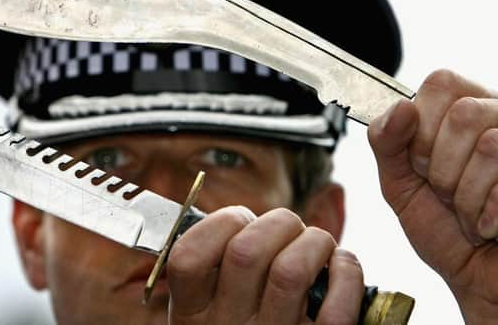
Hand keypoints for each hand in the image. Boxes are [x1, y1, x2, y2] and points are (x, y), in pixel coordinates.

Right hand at [166, 206, 363, 324]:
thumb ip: (212, 271)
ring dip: (314, 241)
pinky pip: (336, 309)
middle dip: (278, 222)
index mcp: (192, 314)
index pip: (188, 257)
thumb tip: (241, 219)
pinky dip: (346, 274)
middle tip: (289, 229)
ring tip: (317, 245)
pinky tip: (341, 267)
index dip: (220, 223)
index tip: (241, 222)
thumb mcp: (205, 310)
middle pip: (246, 251)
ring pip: (290, 270)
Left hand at [368, 69, 497, 323]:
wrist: (479, 280)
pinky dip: (487, 215)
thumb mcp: (400, 183)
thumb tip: (401, 107)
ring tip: (468, 211)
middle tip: (445, 193)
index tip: (420, 163)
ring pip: (490, 145)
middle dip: (440, 166)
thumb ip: (387, 142)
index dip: (421, 127)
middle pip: (464, 113)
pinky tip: (489, 226)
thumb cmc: (444, 232)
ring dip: (465, 195)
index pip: (441, 83)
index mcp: (464, 112)